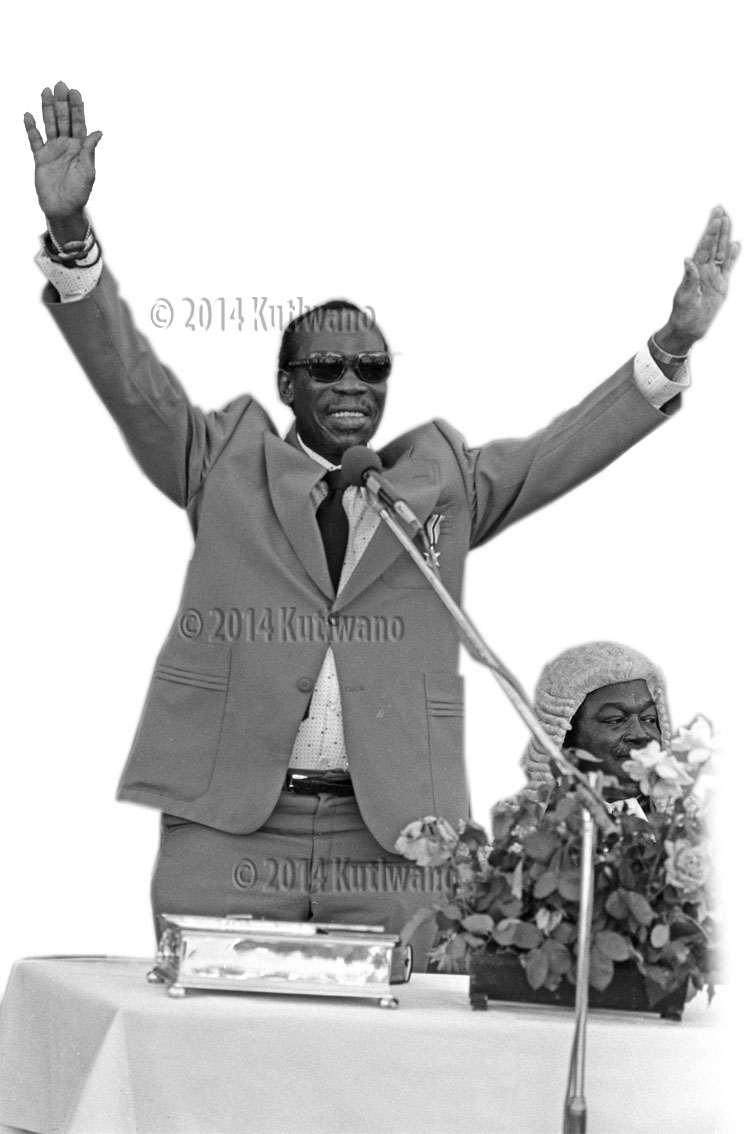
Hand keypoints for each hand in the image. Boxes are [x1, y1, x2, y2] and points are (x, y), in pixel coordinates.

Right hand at [24, 81, 101, 241]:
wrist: (63, 209)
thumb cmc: (79, 193)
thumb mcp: (88, 171)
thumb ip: (90, 151)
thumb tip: (98, 132)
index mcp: (81, 148)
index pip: (79, 123)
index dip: (77, 108)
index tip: (75, 92)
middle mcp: (67, 146)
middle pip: (63, 119)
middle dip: (62, 102)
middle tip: (60, 84)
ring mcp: (53, 150)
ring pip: (49, 124)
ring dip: (47, 108)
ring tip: (45, 91)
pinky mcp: (40, 158)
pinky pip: (34, 140)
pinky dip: (31, 128)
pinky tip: (28, 115)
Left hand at [654, 207, 739, 355]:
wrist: (689, 328)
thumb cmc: (682, 313)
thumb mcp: (684, 296)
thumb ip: (689, 278)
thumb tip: (687, 260)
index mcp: (694, 270)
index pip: (703, 246)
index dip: (709, 231)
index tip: (715, 217)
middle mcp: (704, 269)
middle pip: (713, 244)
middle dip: (716, 227)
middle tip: (719, 209)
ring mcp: (714, 276)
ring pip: (721, 252)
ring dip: (725, 237)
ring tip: (728, 220)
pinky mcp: (721, 285)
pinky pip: (728, 267)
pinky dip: (733, 256)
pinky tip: (736, 244)